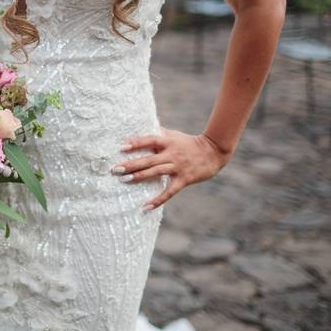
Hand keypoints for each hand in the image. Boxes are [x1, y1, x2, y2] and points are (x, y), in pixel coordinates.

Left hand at [111, 126, 231, 210]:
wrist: (214, 152)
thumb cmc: (189, 142)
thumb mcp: (174, 135)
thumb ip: (159, 133)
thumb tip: (143, 124)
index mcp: (167, 142)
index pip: (149, 141)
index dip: (136, 143)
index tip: (121, 147)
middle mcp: (171, 154)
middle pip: (149, 159)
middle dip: (132, 164)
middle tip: (116, 169)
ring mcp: (177, 167)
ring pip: (156, 173)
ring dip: (140, 176)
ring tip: (125, 180)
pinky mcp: (184, 179)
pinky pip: (169, 191)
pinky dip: (158, 199)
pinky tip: (146, 206)